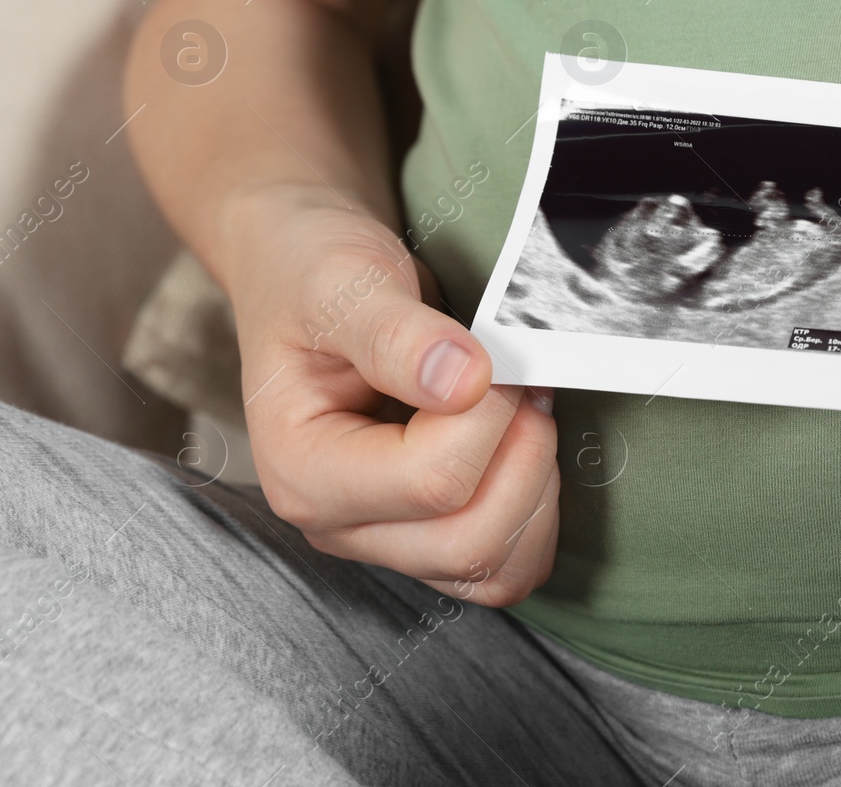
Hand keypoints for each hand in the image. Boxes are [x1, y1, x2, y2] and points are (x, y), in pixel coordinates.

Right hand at [224, 184, 559, 606]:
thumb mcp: (343, 283)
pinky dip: (536, 514)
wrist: (307, 276)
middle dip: (522, 455)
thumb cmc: (315, 278)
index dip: (489, 414)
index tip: (490, 355)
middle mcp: (340, 523)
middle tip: (521, 381)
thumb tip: (464, 380)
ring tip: (524, 409)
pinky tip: (525, 446)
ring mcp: (386, 538)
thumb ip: (396, 334)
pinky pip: (504, 566)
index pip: (433, 481)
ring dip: (537, 485)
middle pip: (469, 541)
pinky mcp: (428, 536)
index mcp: (304, 471)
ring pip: (495, 564)